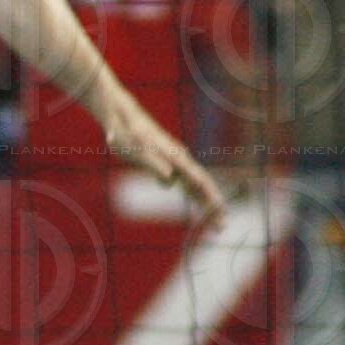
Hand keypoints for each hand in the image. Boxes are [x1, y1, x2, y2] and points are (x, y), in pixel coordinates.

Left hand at [96, 83, 226, 227]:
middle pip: (202, 186)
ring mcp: (176, 161)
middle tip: (223, 227)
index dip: (211, 196)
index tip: (221, 211)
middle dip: (213, 207)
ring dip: (206, 204)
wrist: (122, 118)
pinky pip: (185, 183)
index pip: (199, 180)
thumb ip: (153, 164)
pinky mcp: (168, 164)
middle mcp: (180, 159)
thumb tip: (170, 178)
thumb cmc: (128, 133)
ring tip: (215, 224)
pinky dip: (194, 196)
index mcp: (175, 156)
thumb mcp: (136, 150)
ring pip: (195, 186)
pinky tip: (200, 207)